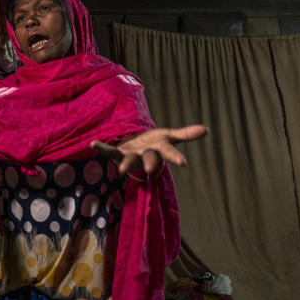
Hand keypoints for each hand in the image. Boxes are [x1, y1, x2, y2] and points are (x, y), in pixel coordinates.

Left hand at [90, 125, 206, 175]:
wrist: (135, 152)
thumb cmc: (154, 145)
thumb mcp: (169, 137)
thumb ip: (186, 134)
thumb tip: (207, 129)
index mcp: (158, 150)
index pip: (168, 153)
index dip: (175, 157)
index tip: (183, 162)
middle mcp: (145, 156)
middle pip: (148, 160)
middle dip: (149, 164)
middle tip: (149, 170)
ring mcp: (130, 157)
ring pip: (129, 161)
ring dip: (125, 165)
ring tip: (121, 170)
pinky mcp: (117, 154)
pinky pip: (108, 151)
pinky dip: (100, 147)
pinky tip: (93, 143)